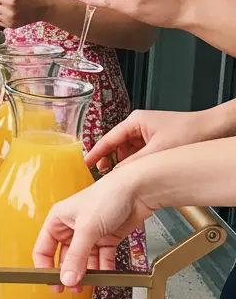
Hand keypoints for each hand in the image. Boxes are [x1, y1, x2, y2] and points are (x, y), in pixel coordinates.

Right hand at [33, 166, 154, 289]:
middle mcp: (72, 226)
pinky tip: (105, 276)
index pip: (44, 248)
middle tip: (74, 288)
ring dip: (88, 273)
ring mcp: (90, 233)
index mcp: (58, 219)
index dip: (46, 267)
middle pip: (66, 257)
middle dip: (70, 273)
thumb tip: (67, 279)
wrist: (138, 190)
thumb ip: (76, 257)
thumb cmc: (108, 196)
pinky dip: (104, 268)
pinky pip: (102, 258)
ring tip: (91, 284)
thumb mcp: (87, 229)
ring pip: (84, 260)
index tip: (53, 283)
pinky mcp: (107, 238)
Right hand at [86, 109, 210, 172]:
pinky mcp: (156, 142)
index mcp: (135, 121)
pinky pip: (139, 155)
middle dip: (110, 162)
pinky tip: (137, 174)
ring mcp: (147, 134)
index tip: (85, 164)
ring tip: (122, 177)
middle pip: (116, 147)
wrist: (213, 130)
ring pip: (128, 152)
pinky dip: (135, 164)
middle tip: (103, 176)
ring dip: (125, 164)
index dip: (95, 153)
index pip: (108, 139)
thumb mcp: (156, 151)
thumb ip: (133, 164)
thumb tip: (115, 176)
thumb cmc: (189, 133)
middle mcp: (139, 126)